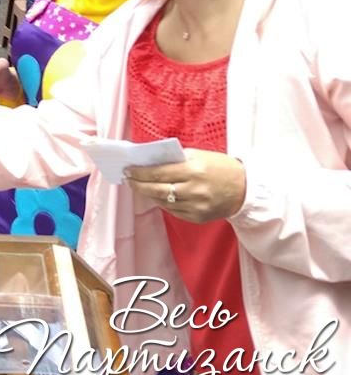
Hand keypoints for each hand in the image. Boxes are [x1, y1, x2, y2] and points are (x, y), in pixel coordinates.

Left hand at [124, 149, 247, 223]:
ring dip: (148, 194)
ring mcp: (196, 206)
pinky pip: (173, 211)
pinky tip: (157, 196)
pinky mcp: (198, 218)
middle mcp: (194, 190)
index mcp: (194, 171)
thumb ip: (175, 159)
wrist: (246, 189)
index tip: (129, 170)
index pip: (158, 172)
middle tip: (128, 180)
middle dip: (139, 185)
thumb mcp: (198, 156)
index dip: (140, 172)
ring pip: (163, 202)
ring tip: (140, 187)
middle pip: (157, 190)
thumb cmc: (220, 167)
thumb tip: (149, 161)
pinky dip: (163, 203)